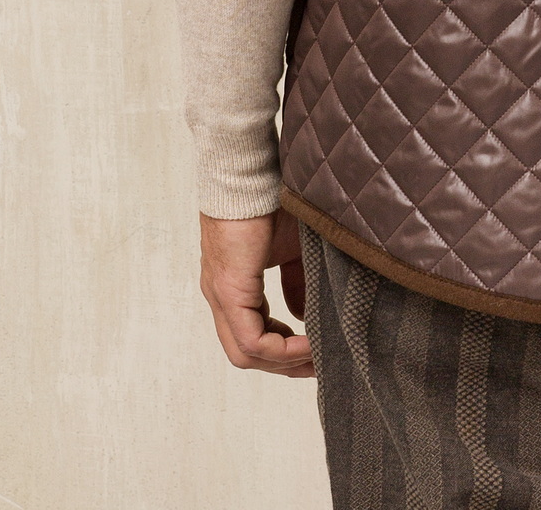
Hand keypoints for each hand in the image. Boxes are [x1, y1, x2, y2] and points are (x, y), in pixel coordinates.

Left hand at [198, 211, 315, 376]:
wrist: (251, 173)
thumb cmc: (271, 201)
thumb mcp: (291, 249)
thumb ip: (295, 283)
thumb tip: (302, 315)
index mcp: (233, 287)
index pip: (253, 335)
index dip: (284, 349)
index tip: (315, 351)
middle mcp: (221, 297)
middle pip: (247, 353)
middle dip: (285, 365)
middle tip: (319, 366)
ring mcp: (220, 296)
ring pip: (246, 353)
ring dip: (284, 361)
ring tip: (317, 358)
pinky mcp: (228, 290)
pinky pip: (251, 340)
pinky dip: (281, 349)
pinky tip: (308, 344)